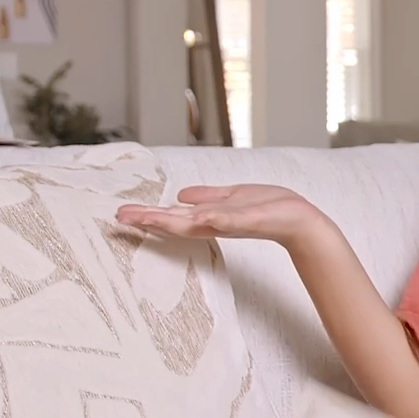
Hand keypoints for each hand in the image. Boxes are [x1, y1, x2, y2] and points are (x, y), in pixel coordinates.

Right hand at [115, 184, 325, 245]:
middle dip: (148, 219)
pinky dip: (210, 217)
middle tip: (120, 217)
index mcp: (210, 216)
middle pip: (175, 222)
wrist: (298, 220)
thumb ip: (208, 197)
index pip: (173, 215)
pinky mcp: (247, 220)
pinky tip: (192, 212)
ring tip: (143, 216)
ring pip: (193, 222)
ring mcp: (229, 223)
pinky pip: (226, 219)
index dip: (148, 215)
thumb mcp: (232, 197)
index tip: (123, 213)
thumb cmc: (267, 208)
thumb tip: (180, 194)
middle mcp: (215, 223)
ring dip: (168, 219)